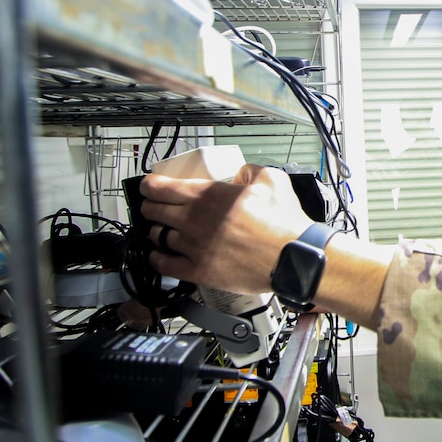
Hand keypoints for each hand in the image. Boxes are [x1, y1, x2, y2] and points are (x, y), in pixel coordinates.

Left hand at [139, 164, 311, 294]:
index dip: (149, 185)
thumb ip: (249, 170)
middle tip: (154, 205)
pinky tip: (159, 254)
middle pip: (154, 211)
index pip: (161, 187)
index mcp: (208, 196)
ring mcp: (194, 247)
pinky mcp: (199, 271)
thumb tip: (239, 173)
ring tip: (161, 229)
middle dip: (150, 206)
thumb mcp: (271, 179)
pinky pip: (164, 265)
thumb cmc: (284, 223)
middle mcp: (195, 221)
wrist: (293, 258)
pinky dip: (157, 257)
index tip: (149, 186)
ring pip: (157, 236)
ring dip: (156, 230)